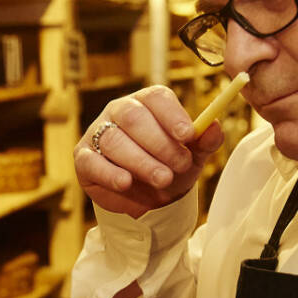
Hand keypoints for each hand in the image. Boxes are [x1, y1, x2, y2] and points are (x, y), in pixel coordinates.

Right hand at [76, 86, 224, 217]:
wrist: (148, 200)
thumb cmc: (169, 167)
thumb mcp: (192, 157)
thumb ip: (204, 142)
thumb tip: (214, 127)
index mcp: (148, 103)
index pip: (156, 98)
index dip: (172, 115)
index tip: (188, 135)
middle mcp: (120, 111)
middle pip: (134, 117)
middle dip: (159, 143)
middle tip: (180, 165)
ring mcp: (98, 133)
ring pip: (114, 140)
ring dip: (141, 161)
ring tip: (162, 179)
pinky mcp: (84, 158)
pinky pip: (92, 161)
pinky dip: (110, 173)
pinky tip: (126, 182)